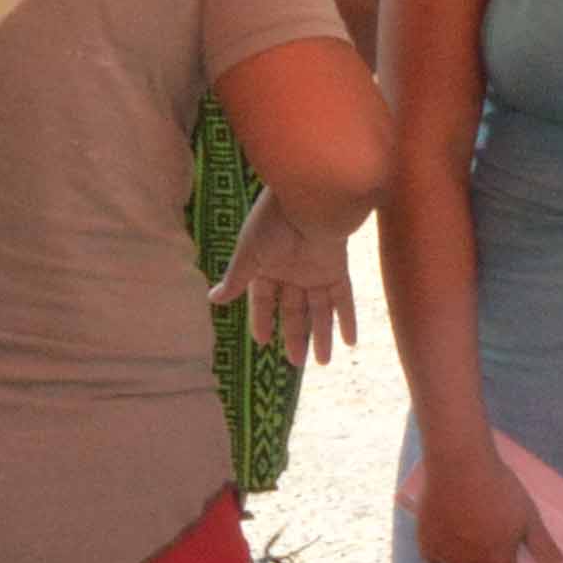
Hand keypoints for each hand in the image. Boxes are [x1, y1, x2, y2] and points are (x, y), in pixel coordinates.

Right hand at [215, 196, 356, 365]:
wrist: (309, 199)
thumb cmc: (273, 222)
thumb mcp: (249, 254)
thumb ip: (236, 279)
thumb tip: (212, 299)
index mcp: (266, 267)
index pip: (262, 301)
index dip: (262, 321)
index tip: (262, 342)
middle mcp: (291, 272)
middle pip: (293, 310)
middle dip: (294, 336)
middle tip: (297, 363)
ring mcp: (315, 272)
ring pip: (319, 310)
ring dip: (321, 335)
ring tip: (322, 362)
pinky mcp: (337, 269)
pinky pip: (343, 299)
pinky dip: (347, 319)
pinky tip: (350, 342)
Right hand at [410, 434, 553, 562]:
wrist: (459, 465)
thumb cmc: (499, 489)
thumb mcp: (529, 516)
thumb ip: (544, 547)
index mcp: (499, 562)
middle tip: (492, 545)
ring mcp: (447, 557)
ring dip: (465, 562)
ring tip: (469, 535)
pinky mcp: (425, 544)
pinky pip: (434, 559)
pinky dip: (441, 553)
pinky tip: (447, 534)